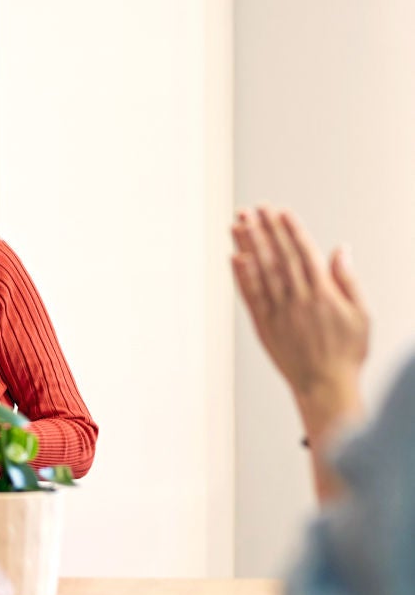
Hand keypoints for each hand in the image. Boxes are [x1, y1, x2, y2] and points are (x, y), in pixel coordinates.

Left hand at [231, 206, 367, 445]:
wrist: (324, 387)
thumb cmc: (347, 353)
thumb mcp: (360, 314)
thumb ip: (347, 280)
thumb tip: (340, 249)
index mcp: (323, 293)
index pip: (303, 253)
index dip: (291, 230)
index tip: (281, 211)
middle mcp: (297, 299)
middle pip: (278, 257)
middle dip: (266, 230)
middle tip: (254, 208)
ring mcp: (278, 312)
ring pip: (261, 272)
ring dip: (249, 245)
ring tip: (239, 222)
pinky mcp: (263, 325)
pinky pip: (250, 296)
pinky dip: (241, 275)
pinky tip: (234, 256)